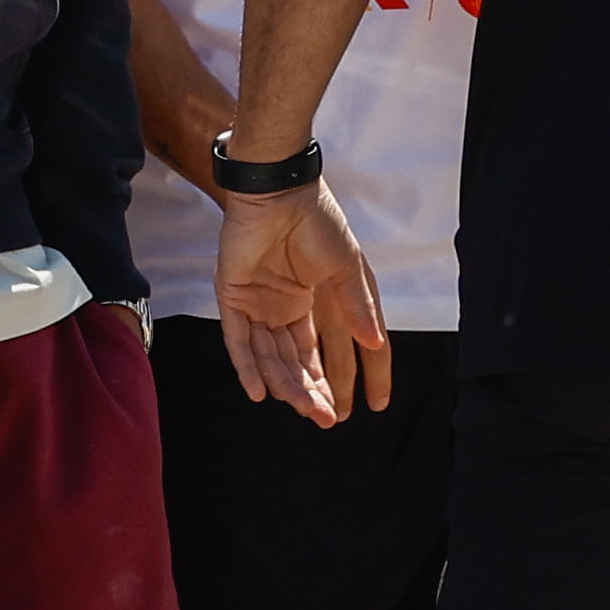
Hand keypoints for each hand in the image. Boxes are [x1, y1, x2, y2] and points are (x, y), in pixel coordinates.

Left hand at [214, 179, 388, 428]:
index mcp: (316, 302)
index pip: (334, 352)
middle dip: (315, 392)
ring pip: (272, 358)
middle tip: (330, 418)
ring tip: (307, 409)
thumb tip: (376, 344)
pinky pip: (239, 341)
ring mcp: (259, 306)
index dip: (352, 379)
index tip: (370, 408)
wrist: (278, 191)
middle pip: (301, 362)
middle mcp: (287, 310)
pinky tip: (262, 392)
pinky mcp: (233, 298)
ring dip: (288, 385)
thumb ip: (357, 305)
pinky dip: (248, 368)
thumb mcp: (347, 266)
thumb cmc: (317, 221)